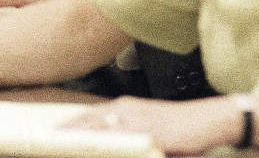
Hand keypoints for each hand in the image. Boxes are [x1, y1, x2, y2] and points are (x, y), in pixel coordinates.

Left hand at [67, 95, 238, 154]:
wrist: (212, 120)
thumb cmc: (184, 128)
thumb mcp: (151, 131)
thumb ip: (129, 138)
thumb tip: (109, 147)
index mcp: (126, 107)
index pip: (89, 117)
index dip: (69, 127)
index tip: (52, 135)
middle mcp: (127, 109)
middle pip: (88, 122)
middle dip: (66, 133)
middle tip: (46, 142)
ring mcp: (137, 119)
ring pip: (98, 130)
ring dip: (79, 140)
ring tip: (61, 147)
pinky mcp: (149, 132)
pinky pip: (120, 141)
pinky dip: (104, 146)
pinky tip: (92, 151)